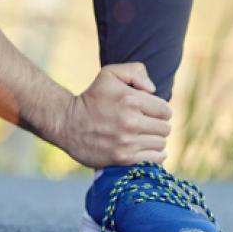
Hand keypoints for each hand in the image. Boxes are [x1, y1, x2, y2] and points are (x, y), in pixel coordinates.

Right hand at [57, 63, 171, 168]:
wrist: (67, 123)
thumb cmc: (92, 97)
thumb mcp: (110, 74)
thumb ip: (136, 72)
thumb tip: (153, 90)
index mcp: (131, 99)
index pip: (165, 110)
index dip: (160, 110)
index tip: (150, 111)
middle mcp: (131, 121)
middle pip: (165, 128)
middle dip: (158, 124)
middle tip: (147, 123)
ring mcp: (127, 142)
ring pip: (160, 144)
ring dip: (155, 140)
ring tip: (144, 136)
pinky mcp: (122, 158)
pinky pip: (153, 159)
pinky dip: (154, 155)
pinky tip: (146, 149)